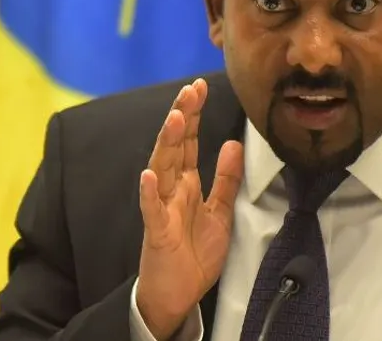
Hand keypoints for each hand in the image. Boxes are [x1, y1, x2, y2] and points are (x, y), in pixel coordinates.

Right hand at [135, 78, 243, 339]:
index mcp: (187, 183)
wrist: (178, 293)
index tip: (199, 87)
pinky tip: (149, 175)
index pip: (189, 141)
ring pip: (162, 169)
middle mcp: (171, 190)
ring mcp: (161, 208)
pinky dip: (149, 192)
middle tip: (190, 90)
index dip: (194, 114)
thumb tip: (232, 143)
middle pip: (174, 147)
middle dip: (182, 117)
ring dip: (167, 144)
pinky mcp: (157, 231)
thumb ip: (225, 179)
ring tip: (175, 118)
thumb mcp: (220, 211)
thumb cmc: (194, 253)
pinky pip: (151, 210)